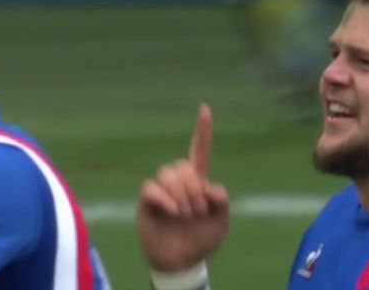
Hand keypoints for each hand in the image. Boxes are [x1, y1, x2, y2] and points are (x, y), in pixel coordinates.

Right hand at [137, 104, 228, 271]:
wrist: (181, 261)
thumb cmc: (201, 239)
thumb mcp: (221, 223)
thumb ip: (221, 202)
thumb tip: (209, 187)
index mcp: (198, 182)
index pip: (199, 150)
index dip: (202, 131)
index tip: (205, 108)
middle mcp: (179, 181)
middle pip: (183, 165)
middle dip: (193, 188)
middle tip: (198, 211)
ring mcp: (162, 190)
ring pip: (168, 174)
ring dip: (181, 195)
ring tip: (185, 215)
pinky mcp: (147, 201)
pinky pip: (152, 188)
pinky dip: (165, 199)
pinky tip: (172, 212)